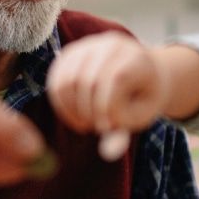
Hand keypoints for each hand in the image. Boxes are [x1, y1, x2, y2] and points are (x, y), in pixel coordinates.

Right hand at [46, 32, 168, 135]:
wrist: (142, 72)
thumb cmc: (143, 97)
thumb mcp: (143, 115)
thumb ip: (126, 130)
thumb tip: (108, 153)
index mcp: (135, 57)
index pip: (115, 80)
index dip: (107, 109)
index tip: (110, 128)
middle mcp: (110, 45)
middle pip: (87, 81)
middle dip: (88, 112)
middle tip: (95, 128)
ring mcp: (88, 46)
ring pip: (66, 81)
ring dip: (71, 110)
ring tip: (85, 124)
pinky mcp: (70, 54)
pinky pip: (55, 80)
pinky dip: (60, 103)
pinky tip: (74, 115)